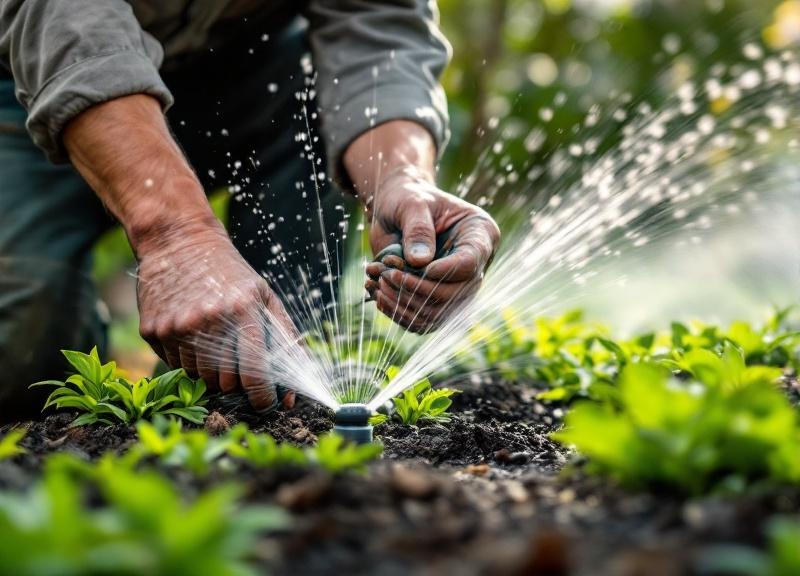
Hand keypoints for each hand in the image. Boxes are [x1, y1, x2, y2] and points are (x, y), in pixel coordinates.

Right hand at [64, 95, 296, 410]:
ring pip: (199, 377)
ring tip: (214, 340)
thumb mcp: (265, 297)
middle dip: (236, 380)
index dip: (262, 397)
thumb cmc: (231, 274)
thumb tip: (292, 395)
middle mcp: (207, 321)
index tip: (266, 402)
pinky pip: (176, 365)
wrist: (179, 242)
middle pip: (225, 382)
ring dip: (211, 369)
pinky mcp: (153, 331)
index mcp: (242, 311)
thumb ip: (286, 343)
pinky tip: (192, 332)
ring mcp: (176, 327)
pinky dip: (187, 358)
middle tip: (237, 360)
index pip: (254, 374)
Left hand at [364, 167, 499, 331]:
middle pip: (455, 295)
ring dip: (404, 304)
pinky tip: (377, 295)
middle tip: (387, 275)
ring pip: (437, 314)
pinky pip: (422, 321)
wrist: (394, 210)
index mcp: (480, 234)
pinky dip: (398, 313)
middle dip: (418, 289)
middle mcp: (474, 264)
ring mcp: (456, 285)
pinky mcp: (436, 300)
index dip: (445, 271)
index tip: (419, 267)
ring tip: (378, 282)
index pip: (471, 263)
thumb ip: (418, 229)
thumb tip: (420, 262)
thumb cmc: (407, 198)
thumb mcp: (412, 202)